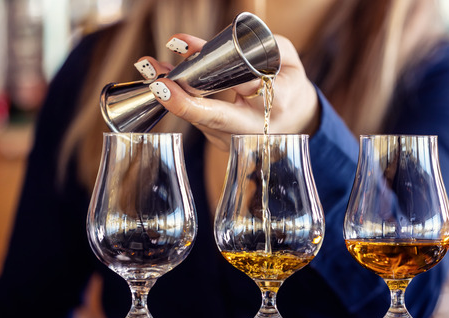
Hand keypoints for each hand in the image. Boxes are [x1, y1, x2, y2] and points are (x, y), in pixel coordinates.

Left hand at [136, 34, 319, 149]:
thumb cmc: (289, 84)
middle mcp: (256, 126)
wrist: (297, 120)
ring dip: (173, 93)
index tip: (197, 63)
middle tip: (159, 84)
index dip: (219, 74)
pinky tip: (164, 80)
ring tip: (151, 67)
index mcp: (278, 102)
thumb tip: (214, 44)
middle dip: (185, 102)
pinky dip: (181, 99)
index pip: (248, 88)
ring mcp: (238, 140)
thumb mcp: (288, 59)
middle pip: (217, 117)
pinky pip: (198, 119)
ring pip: (200, 117)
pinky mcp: (222, 142)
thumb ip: (261, 45)